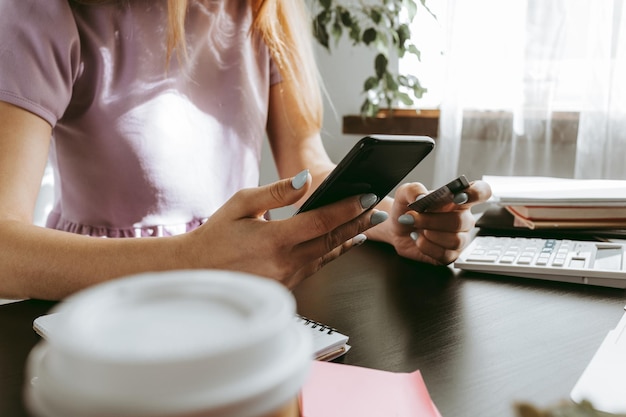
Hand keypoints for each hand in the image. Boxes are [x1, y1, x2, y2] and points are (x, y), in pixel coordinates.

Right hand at [182, 170, 387, 287]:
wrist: (196, 272)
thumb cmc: (216, 235)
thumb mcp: (241, 204)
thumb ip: (276, 192)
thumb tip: (306, 179)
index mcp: (273, 240)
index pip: (320, 222)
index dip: (348, 209)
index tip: (367, 197)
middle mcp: (284, 263)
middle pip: (332, 241)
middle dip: (359, 224)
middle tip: (378, 210)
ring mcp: (286, 279)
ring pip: (326, 256)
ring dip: (349, 239)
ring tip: (366, 225)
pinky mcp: (286, 287)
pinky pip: (314, 267)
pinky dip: (330, 253)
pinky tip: (342, 243)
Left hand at [381, 180, 491, 264]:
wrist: (395, 228)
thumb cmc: (406, 209)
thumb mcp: (405, 193)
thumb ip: (413, 190)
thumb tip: (422, 197)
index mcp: (459, 199)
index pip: (481, 192)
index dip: (476, 193)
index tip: (459, 196)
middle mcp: (463, 219)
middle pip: (461, 221)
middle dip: (433, 220)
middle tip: (413, 217)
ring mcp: (459, 238)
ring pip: (456, 240)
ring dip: (430, 234)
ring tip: (416, 229)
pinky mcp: (450, 255)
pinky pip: (445, 254)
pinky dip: (426, 246)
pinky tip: (418, 239)